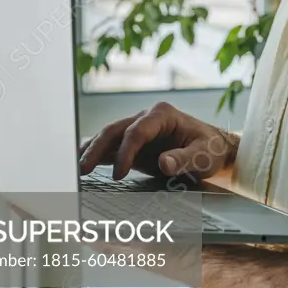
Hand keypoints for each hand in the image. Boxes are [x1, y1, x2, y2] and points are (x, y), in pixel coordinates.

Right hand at [78, 101, 239, 181]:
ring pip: (109, 137)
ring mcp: (138, 130)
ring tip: (75, 166)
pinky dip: (96, 154)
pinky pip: (112, 147)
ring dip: (91, 150)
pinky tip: (81, 162)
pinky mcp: (134, 145)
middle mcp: (146, 118)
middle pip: (116, 130)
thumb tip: (164, 163)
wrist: (213, 148)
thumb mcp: (204, 154)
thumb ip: (185, 158)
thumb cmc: (210, 148)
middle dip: (97, 149)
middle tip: (83, 169)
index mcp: (162, 114)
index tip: (119, 173)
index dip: (126, 151)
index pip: (137, 131)